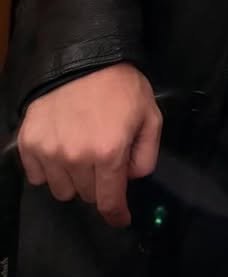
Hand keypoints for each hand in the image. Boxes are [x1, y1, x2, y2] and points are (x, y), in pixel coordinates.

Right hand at [18, 64, 161, 226]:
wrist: (84, 57)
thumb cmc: (120, 85)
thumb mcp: (150, 114)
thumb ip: (146, 153)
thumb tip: (132, 179)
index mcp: (109, 152)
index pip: (109, 201)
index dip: (116, 215)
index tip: (120, 219)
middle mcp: (76, 157)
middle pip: (86, 195)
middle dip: (99, 183)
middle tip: (104, 157)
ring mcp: (49, 151)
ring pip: (62, 190)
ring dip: (74, 178)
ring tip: (82, 150)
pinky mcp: (28, 143)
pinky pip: (37, 176)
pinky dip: (49, 169)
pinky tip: (61, 147)